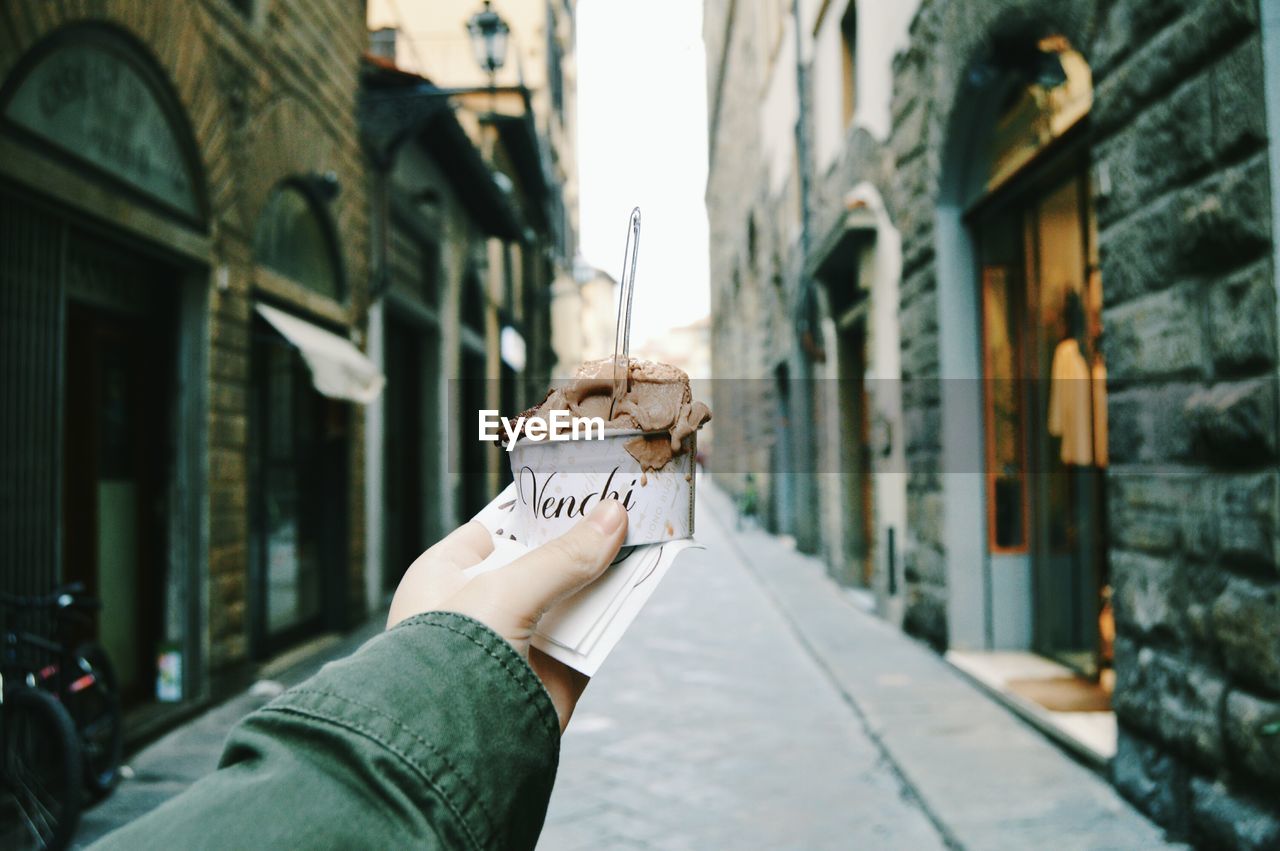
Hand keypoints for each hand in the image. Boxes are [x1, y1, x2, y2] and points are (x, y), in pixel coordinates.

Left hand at [387, 500, 627, 731]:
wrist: (450, 748)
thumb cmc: (449, 656)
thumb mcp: (505, 589)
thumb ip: (562, 556)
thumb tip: (613, 516)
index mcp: (446, 575)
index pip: (497, 528)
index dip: (539, 509)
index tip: (581, 488)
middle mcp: (479, 607)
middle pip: (540, 562)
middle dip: (580, 541)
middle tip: (624, 507)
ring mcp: (515, 642)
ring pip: (570, 598)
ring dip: (604, 576)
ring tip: (645, 536)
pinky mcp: (548, 677)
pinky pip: (589, 637)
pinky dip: (613, 616)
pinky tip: (641, 584)